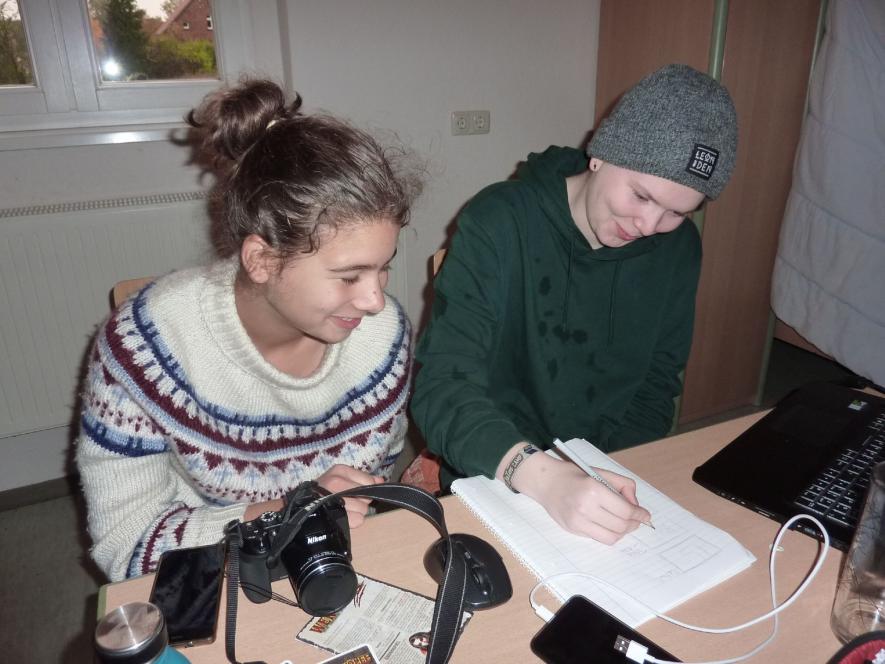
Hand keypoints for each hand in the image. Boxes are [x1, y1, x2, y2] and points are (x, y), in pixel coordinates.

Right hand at [316, 464, 382, 527]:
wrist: (302, 507)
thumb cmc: (325, 491)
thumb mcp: (342, 478)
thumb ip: (363, 478)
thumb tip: (381, 481)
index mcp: (339, 471)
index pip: (368, 481)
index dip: (366, 489)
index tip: (355, 492)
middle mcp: (335, 483)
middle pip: (366, 496)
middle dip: (361, 501)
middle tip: (348, 502)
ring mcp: (333, 500)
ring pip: (363, 509)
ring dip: (357, 512)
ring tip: (344, 510)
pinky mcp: (333, 516)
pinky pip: (358, 520)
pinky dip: (353, 522)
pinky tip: (343, 519)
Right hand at [499, 445, 650, 543]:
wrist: (546, 481)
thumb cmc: (575, 474)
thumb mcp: (601, 472)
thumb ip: (624, 486)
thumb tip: (636, 505)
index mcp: (594, 490)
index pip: (625, 511)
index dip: (640, 515)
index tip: (646, 515)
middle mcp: (585, 508)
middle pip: (621, 526)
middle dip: (634, 524)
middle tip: (637, 520)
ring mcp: (577, 521)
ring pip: (611, 537)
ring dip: (623, 532)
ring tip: (625, 524)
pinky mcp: (572, 530)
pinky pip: (599, 538)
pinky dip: (609, 534)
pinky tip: (609, 525)